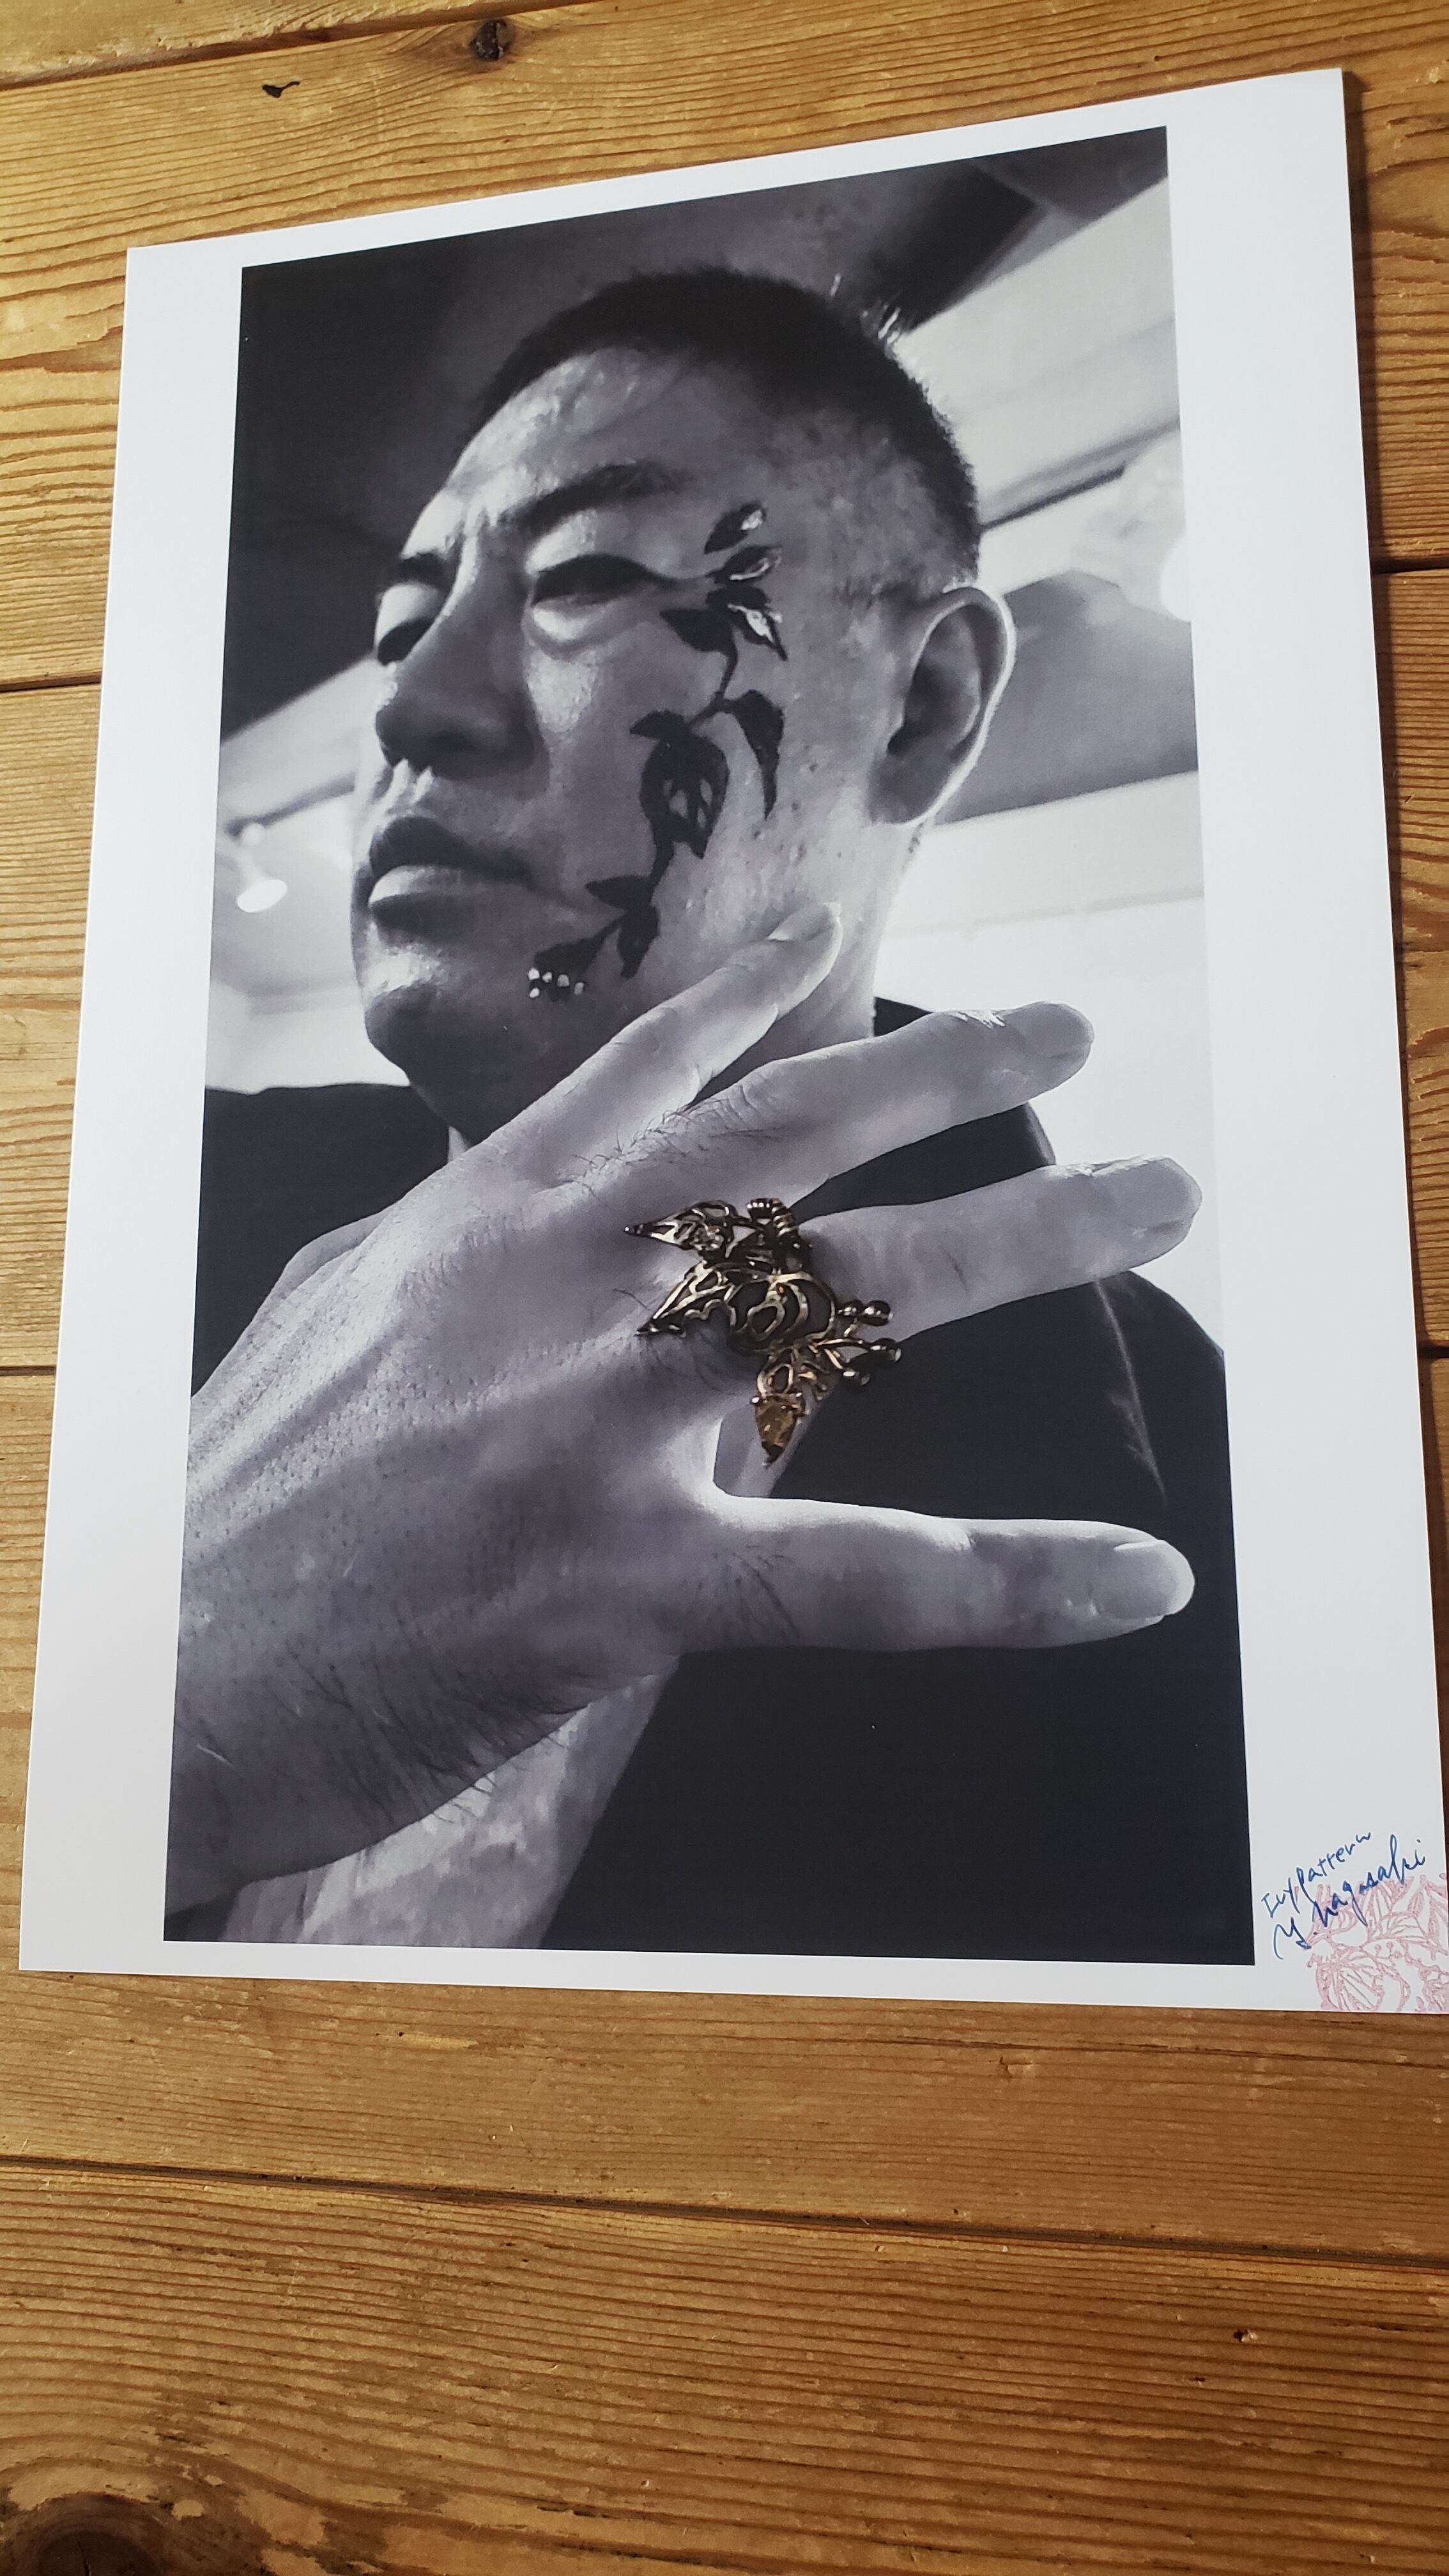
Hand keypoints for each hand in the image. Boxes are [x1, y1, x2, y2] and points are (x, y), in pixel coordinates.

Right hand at [170, 906, 1198, 1910]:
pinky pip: (866, 1576)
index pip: (644, 1076)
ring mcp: (599, 1420)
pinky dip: (1015, 1578)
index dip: (757, 998)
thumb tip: (525, 1201)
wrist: (159, 1672)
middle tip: (1070, 1031)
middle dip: (948, 1072)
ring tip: (1156, 1200)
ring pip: (859, 1299)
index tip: (844, 944)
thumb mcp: (344, 1321)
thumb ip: (454, 1250)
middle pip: (790, 1142)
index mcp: (484, 1220)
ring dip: (1032, 1238)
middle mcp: (559, 1282)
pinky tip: (1134, 1574)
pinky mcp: (629, 1577)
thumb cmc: (242, 1505)